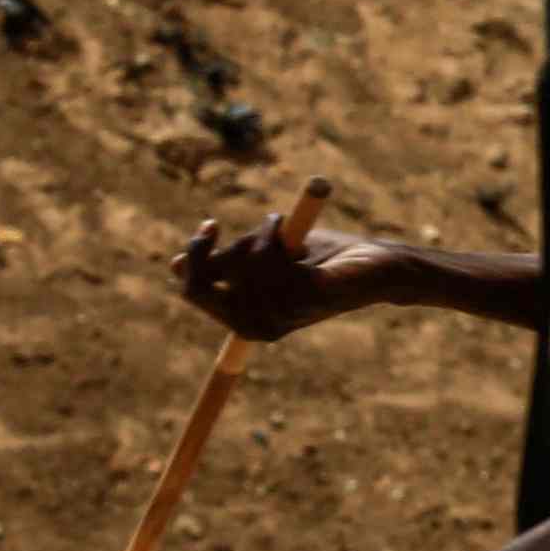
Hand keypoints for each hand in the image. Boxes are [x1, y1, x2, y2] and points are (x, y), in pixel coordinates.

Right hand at [174, 215, 380, 342]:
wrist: (376, 263)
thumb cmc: (323, 259)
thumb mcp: (263, 256)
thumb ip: (227, 261)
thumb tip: (174, 265)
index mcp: (248, 319)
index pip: (196, 294)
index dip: (193, 261)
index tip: (210, 228)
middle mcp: (259, 325)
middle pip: (199, 288)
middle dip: (204, 250)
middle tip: (218, 225)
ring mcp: (280, 315)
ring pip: (236, 263)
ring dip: (255, 235)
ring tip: (281, 227)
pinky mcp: (303, 297)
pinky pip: (266, 256)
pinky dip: (274, 233)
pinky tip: (290, 232)